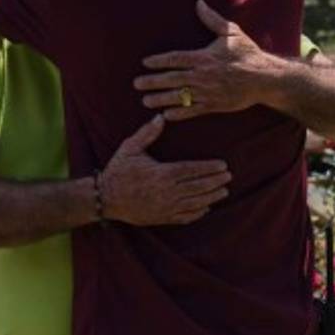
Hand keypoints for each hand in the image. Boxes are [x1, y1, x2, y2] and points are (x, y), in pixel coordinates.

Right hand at [100, 114, 230, 225]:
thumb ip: (147, 133)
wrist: (106, 198)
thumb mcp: (130, 148)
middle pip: (198, 187)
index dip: (209, 168)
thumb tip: (160, 116)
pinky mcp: (162, 218)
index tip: (223, 165)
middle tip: (229, 176)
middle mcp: (166, 192)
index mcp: (161, 174)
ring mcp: (165, 207)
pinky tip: (207, 207)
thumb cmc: (118, 171)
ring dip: (212, 197)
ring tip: (224, 191)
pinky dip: (198, 213)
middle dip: (215, 181)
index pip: (192, 170)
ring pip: (195, 203)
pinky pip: (185, 217)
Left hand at [135, 0, 285, 119]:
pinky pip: (193, 111)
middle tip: (136, 84)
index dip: (158, 61)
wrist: (265, 78)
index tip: (145, 62)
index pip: (175, 59)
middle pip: (172, 79)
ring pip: (179, 97)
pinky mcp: (214, 105)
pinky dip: (179, 113)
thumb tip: (198, 3)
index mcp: (204, 57)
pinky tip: (166, 115)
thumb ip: (212, 19)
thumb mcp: (231, 33)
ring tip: (145, 101)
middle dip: (152, 82)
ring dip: (160, 99)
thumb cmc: (247, 53)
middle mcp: (202, 76)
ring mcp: (207, 92)